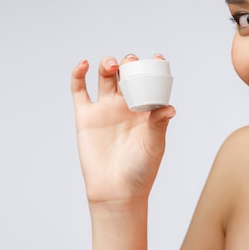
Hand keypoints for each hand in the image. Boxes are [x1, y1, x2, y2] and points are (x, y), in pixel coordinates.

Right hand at [71, 54, 175, 205]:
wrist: (117, 191)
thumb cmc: (141, 169)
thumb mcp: (154, 145)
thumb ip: (159, 125)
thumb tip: (170, 107)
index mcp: (147, 108)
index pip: (151, 81)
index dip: (153, 67)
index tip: (157, 58)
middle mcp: (126, 105)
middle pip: (126, 74)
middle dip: (129, 62)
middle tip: (130, 61)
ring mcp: (106, 109)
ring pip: (105, 77)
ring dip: (108, 64)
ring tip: (112, 65)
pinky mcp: (86, 116)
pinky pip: (80, 91)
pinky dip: (78, 75)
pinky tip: (83, 64)